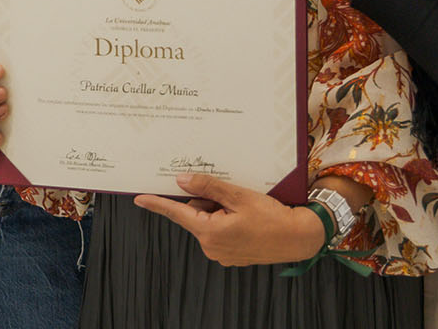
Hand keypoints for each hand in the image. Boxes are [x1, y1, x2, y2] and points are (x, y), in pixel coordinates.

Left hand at [133, 173, 326, 264]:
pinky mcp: (230, 256)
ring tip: (243, 210)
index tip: (139, 198)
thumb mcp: (238, 196)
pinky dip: (226, 221)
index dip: (157, 204)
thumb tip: (181, 181)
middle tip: (232, 198)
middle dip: (207, 201)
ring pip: (207, 222)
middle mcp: (212, 247)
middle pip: (195, 214)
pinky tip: (245, 218)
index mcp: (210, 232)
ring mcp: (221, 254)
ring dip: (219, 211)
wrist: (298, 238)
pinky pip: (218, 232)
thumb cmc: (272, 217)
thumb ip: (208, 187)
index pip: (177, 213)